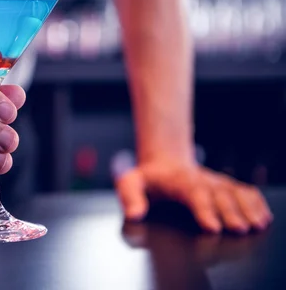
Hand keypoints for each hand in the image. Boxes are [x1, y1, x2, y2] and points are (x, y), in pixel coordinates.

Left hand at [115, 161, 272, 233]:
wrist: (163, 164)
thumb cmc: (147, 179)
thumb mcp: (130, 182)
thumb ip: (130, 197)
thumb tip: (135, 214)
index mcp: (178, 180)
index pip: (192, 193)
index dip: (203, 209)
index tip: (211, 226)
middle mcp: (201, 179)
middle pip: (218, 194)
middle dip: (229, 212)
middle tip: (239, 229)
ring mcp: (215, 182)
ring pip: (235, 192)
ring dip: (247, 207)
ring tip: (257, 224)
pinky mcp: (225, 185)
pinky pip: (244, 191)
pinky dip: (256, 202)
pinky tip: (263, 216)